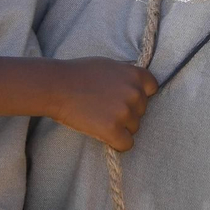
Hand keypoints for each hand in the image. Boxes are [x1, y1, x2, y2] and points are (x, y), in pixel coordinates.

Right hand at [44, 57, 158, 150]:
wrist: (57, 86)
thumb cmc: (79, 74)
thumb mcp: (110, 65)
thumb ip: (126, 76)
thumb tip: (137, 86)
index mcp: (135, 74)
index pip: (152, 88)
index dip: (139, 94)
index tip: (125, 97)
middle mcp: (134, 92)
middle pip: (142, 111)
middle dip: (127, 112)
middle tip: (105, 108)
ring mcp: (125, 112)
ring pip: (134, 128)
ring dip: (120, 127)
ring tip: (100, 118)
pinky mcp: (113, 129)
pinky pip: (126, 144)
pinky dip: (117, 143)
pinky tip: (104, 135)